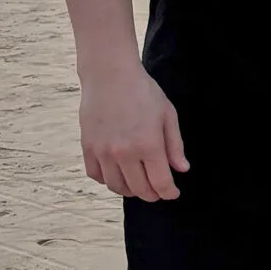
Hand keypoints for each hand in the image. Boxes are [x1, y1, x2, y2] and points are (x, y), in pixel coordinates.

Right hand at [79, 60, 187, 200]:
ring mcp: (103, 151)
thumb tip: (181, 169)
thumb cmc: (143, 91)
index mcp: (148, 144)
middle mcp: (124, 152)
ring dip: (130, 191)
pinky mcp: (88, 147)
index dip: (168, 192)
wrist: (110, 74)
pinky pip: (96, 175)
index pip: (160, 182)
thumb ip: (175, 145)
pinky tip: (117, 175)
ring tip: (138, 185)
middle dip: (152, 195)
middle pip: (139, 189)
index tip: (172, 194)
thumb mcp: (168, 115)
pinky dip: (108, 180)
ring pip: (116, 186)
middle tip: (158, 192)